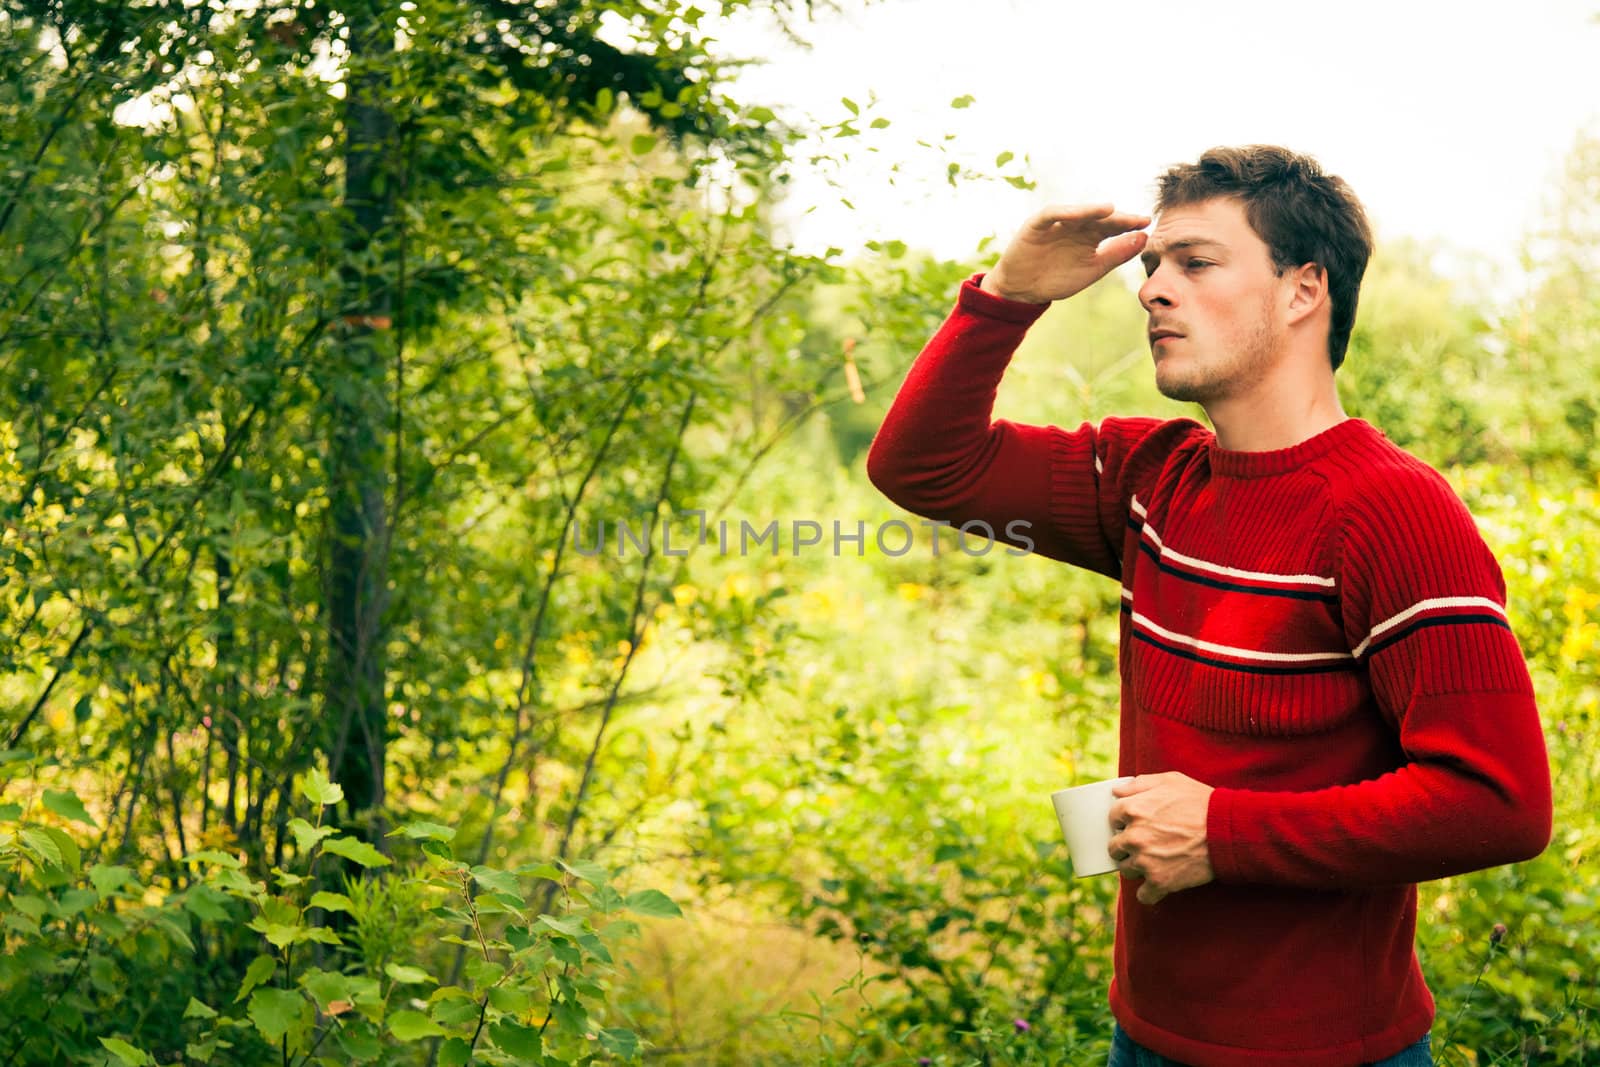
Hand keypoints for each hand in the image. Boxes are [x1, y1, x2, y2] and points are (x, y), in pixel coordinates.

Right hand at [980, 204, 1149, 304]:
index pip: (1113, 226)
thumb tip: (1144, 238)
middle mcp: (1076, 226)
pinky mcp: (1037, 224)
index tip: (1146, 224)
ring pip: (1077, 213)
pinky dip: (1066, 212)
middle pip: (1098, 218)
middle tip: (1134, 219)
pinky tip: (1080, 213)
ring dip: (1092, 210)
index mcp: (1089, 236)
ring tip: (1110, 210)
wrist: (1023, 291)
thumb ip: (1117, 254)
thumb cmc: (1057, 279)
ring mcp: (1057, 224)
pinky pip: (1052, 214)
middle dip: (1116, 218)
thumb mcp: (1093, 269)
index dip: (1129, 224)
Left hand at [1107, 772, 1215, 905]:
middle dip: (1126, 846)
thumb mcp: (1171, 781)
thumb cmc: (1201, 802)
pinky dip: (1150, 893)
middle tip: (1144, 845)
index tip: (1134, 824)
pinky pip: (1143, 895)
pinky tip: (1158, 884)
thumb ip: (1139, 784)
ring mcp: (1145, 861)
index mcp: (1132, 810)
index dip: (1124, 821)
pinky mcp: (1160, 882)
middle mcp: (1134, 836)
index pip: (1113, 819)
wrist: (1227, 831)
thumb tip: (1116, 790)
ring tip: (1153, 862)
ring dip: (1136, 868)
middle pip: (1115, 847)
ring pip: (1126, 870)